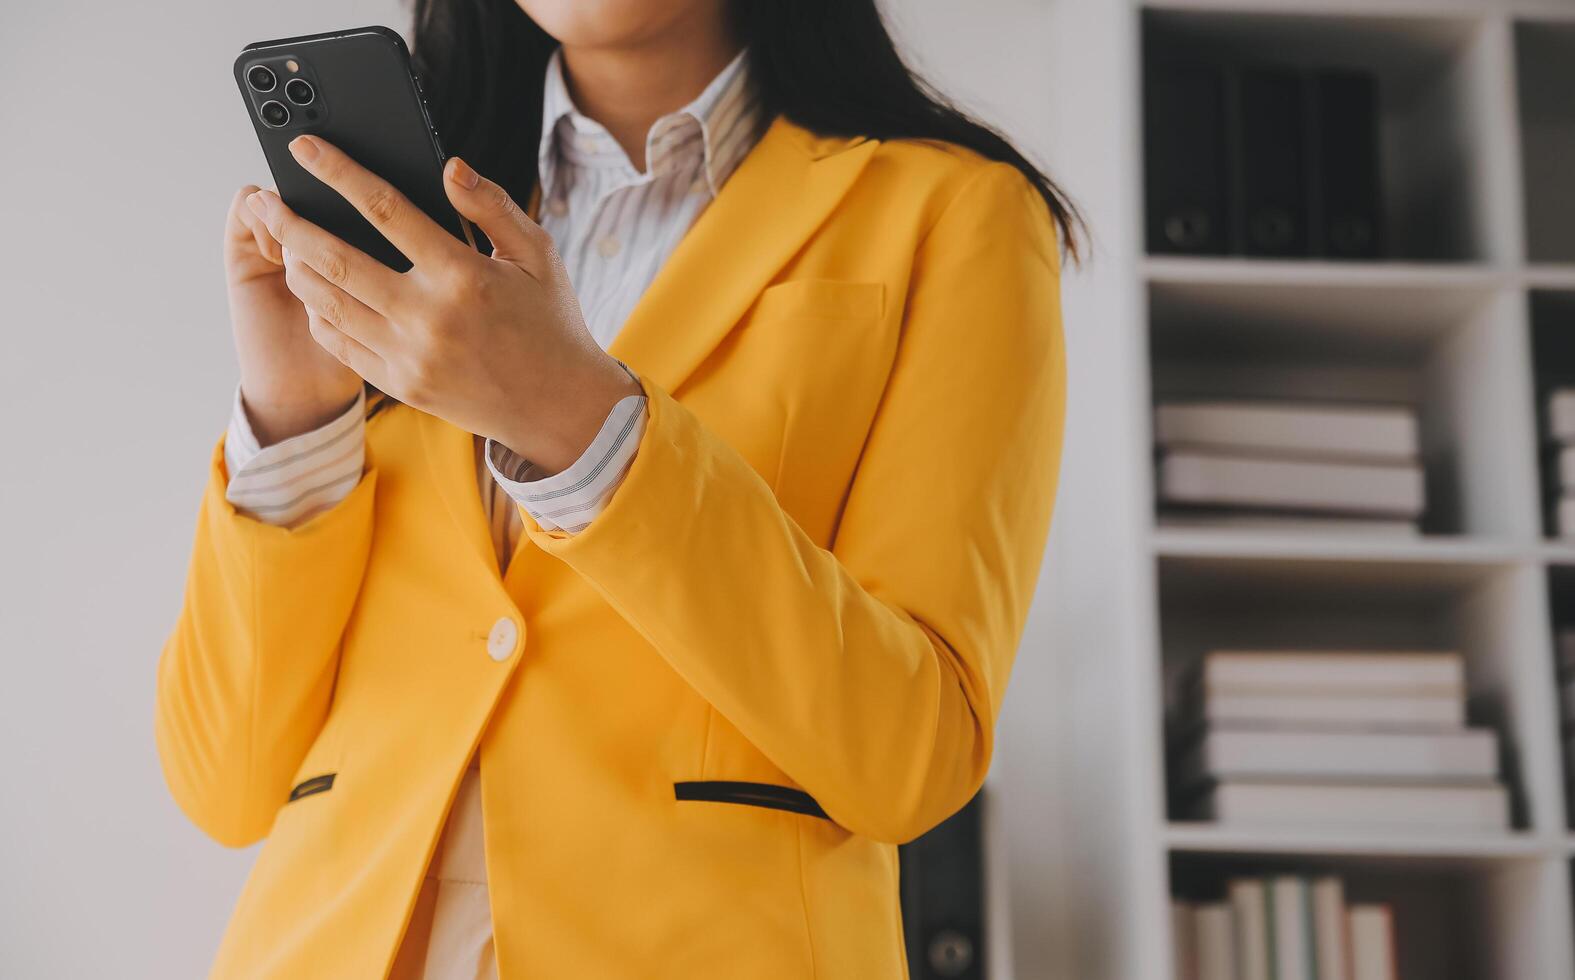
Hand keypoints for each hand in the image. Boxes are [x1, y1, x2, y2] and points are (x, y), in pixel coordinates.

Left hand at [244, 135, 639, 473]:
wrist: (558, 407)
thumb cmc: (549, 323)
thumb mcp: (538, 255)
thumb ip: (492, 206)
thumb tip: (448, 167)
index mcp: (462, 276)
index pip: (384, 209)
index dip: (338, 173)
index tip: (305, 148)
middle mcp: (428, 317)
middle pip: (334, 258)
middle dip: (289, 223)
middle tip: (262, 199)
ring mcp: (408, 356)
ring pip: (327, 303)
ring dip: (296, 267)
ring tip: (283, 242)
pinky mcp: (399, 384)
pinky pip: (339, 343)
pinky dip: (318, 312)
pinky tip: (314, 291)